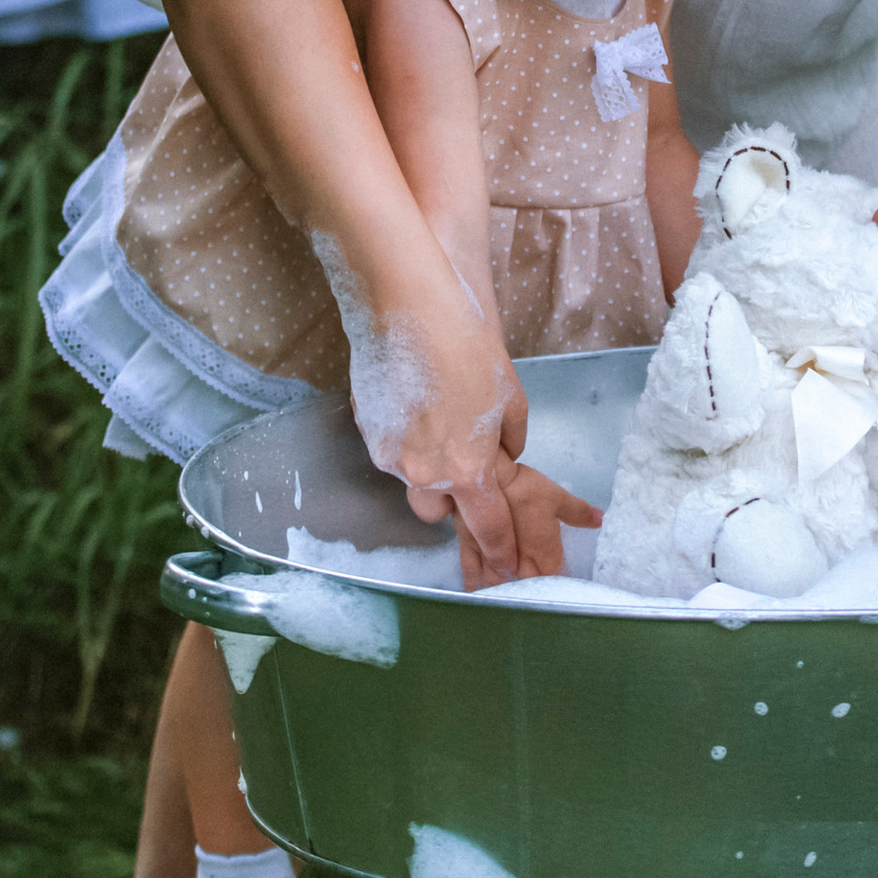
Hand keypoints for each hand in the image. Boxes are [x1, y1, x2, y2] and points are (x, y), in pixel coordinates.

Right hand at [356, 296, 530, 579]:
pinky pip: (389, 451)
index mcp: (468, 469)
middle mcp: (424, 473)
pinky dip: (402, 438)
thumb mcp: (511, 395)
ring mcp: (389, 455)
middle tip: (459, 462)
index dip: (498, 550)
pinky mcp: (366, 431)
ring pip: (409, 482)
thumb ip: (510, 438)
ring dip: (423, 469)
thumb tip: (505, 455)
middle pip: (436, 513)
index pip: (487, 526)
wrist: (409, 309)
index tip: (503, 569)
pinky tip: (411, 400)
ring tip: (433, 422)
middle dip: (450, 498)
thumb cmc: (469, 346)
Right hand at [455, 457, 600, 591]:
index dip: (555, 581)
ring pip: (499, 583)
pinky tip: (474, 592)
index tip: (557, 581)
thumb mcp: (558, 498)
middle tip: (532, 587)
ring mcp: (493, 559)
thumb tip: (600, 520)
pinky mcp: (471, 548)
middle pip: (527, 586)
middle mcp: (519, 564)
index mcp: (543, 555)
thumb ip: (579, 513)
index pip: (553, 579)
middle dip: (531, 588)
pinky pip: (471, 572)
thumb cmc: (528, 488)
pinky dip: (474, 583)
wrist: (491, 478)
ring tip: (506, 593)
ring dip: (504, 589)